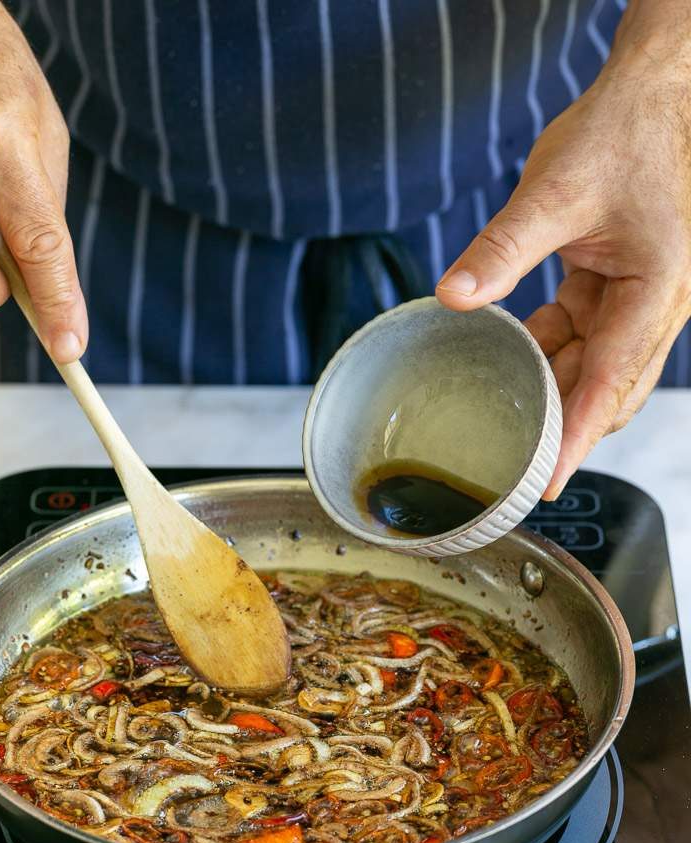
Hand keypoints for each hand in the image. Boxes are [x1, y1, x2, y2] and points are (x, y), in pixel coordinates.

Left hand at [435, 1, 690, 497]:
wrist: (650, 95)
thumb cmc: (622, 133)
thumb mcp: (554, 192)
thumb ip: (503, 249)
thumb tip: (454, 297)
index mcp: (656, 290)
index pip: (610, 381)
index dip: (576, 436)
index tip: (547, 479)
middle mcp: (654, 304)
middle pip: (608, 387)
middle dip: (563, 423)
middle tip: (514, 459)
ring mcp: (637, 299)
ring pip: (594, 366)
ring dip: (551, 383)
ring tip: (503, 404)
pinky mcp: (616, 287)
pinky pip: (583, 335)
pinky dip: (549, 348)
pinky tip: (516, 349)